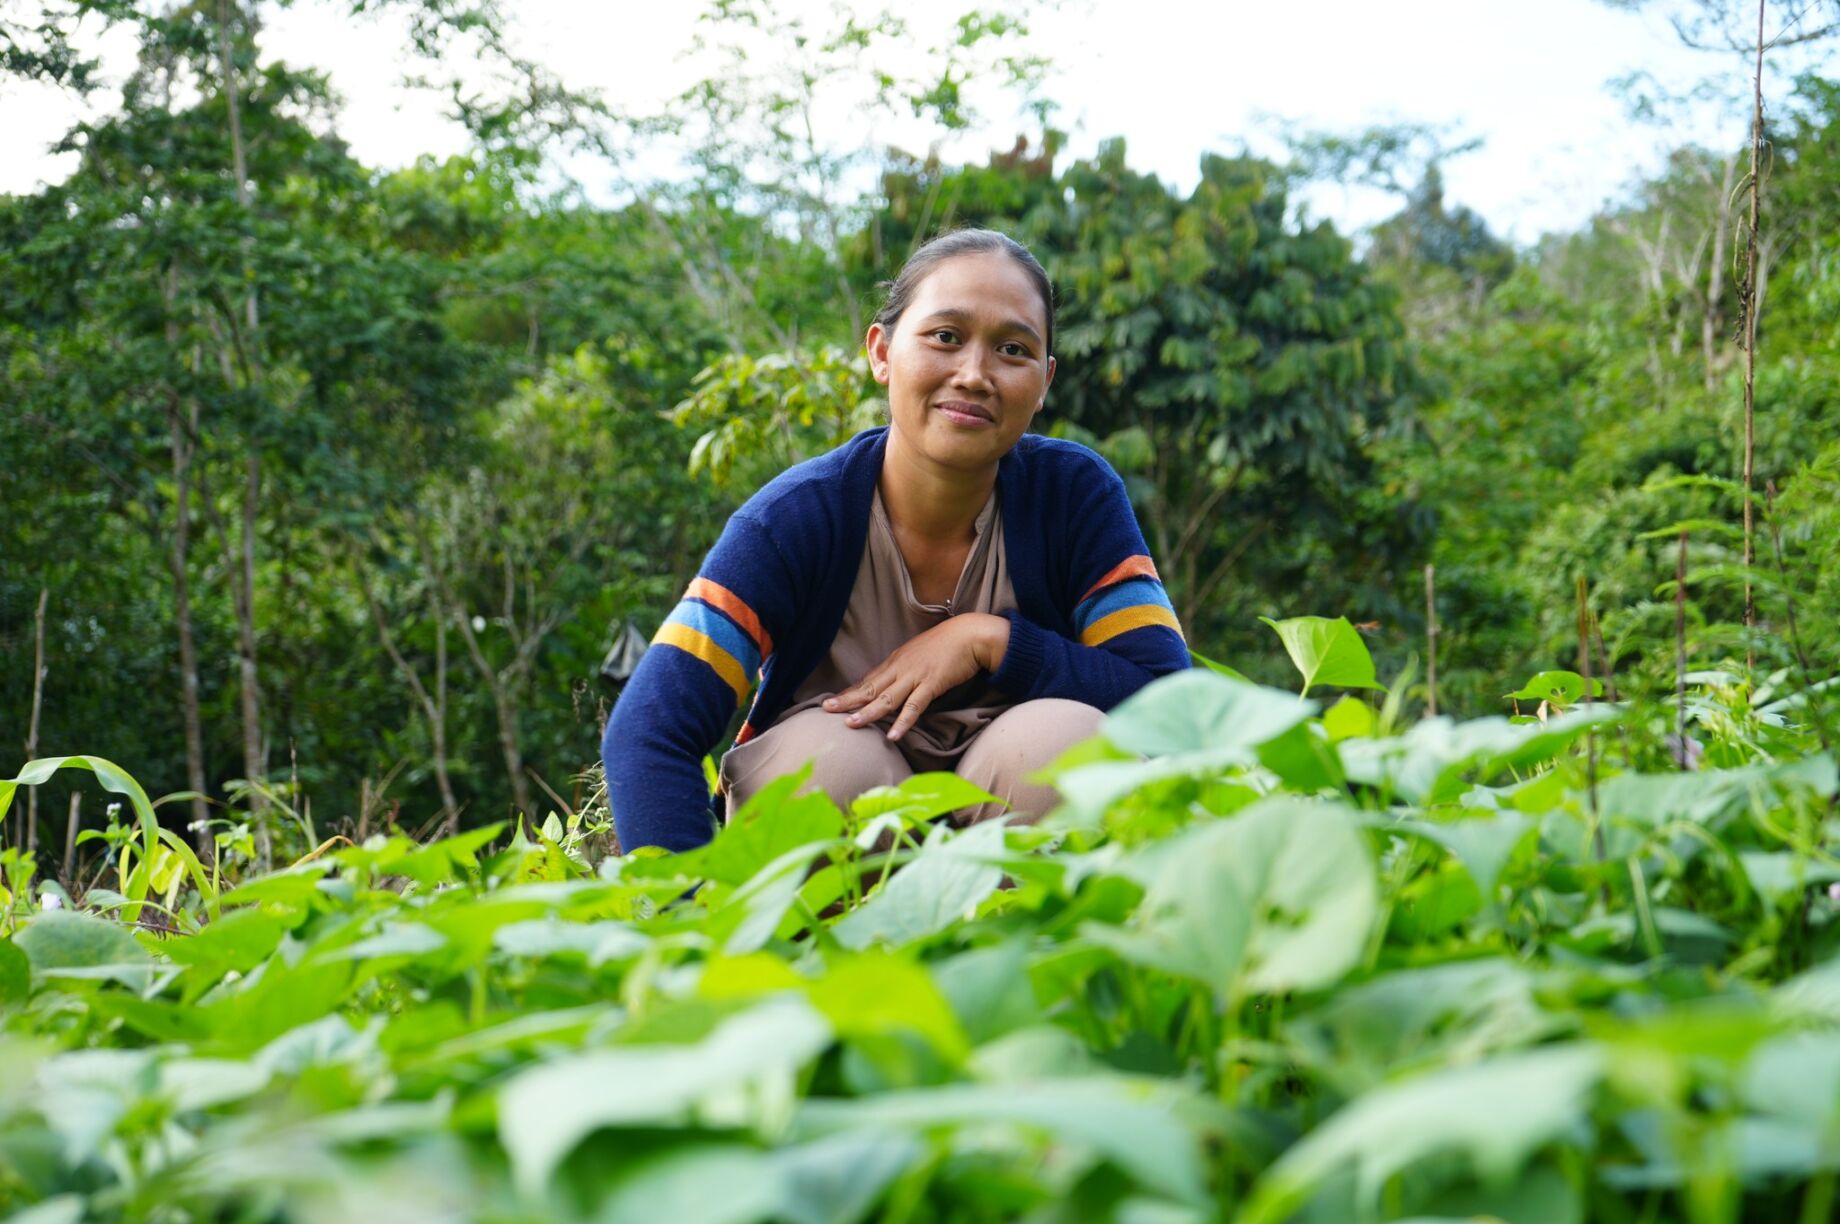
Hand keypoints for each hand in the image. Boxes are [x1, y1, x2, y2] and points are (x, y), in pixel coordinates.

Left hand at [823, 613, 1010, 740]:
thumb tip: (890, 685)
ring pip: (887, 698)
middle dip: (847, 700)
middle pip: (869, 688)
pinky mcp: (932, 684)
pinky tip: (893, 735)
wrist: (970, 635)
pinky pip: (915, 706)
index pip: (867, 680)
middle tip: (826, 710)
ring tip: (850, 725)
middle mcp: (900, 669)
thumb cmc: (946, 645)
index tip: (832, 702)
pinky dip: (903, 722)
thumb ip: (903, 670)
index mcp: (895, 662)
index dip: (849, 692)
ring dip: (868, 712)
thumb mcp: (917, 655)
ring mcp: (915, 676)